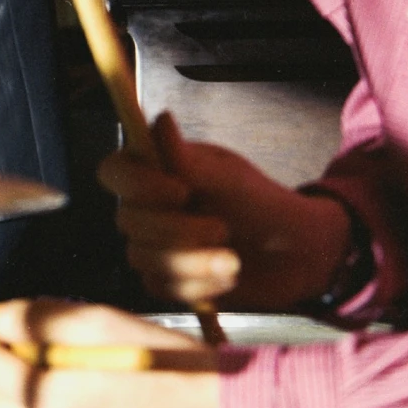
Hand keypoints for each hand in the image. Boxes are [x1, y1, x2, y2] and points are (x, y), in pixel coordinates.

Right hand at [99, 112, 349, 309]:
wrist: (293, 254)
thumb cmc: (261, 205)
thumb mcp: (229, 179)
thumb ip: (187, 159)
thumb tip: (160, 120)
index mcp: (156, 172)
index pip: (114, 171)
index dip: (136, 185)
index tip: (180, 192)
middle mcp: (146, 207)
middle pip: (127, 221)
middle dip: (178, 231)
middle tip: (223, 229)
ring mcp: (151, 246)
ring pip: (144, 258)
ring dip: (194, 262)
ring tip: (233, 261)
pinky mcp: (164, 280)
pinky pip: (161, 287)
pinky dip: (197, 285)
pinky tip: (225, 277)